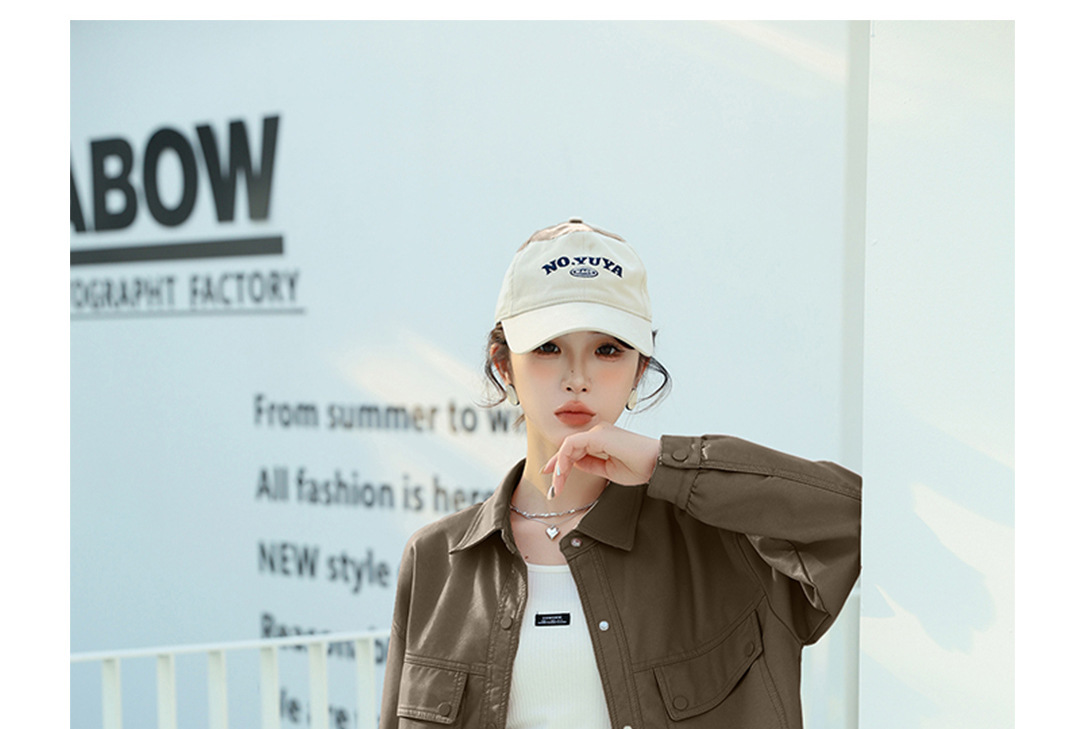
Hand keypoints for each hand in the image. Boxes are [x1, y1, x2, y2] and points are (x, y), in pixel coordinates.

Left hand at [541, 423, 660, 497]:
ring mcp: (598, 432)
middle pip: (569, 447)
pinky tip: (563, 473)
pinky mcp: (598, 435)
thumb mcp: (608, 470)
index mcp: (602, 439)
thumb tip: (574, 464)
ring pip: (568, 446)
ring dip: (559, 467)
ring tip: (558, 485)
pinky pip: (572, 444)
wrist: (657, 464)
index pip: (574, 449)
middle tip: (554, 488)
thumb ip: (591, 465)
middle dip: (557, 467)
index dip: (560, 463)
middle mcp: (598, 432)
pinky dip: (564, 459)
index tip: (554, 479)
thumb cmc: (640, 467)